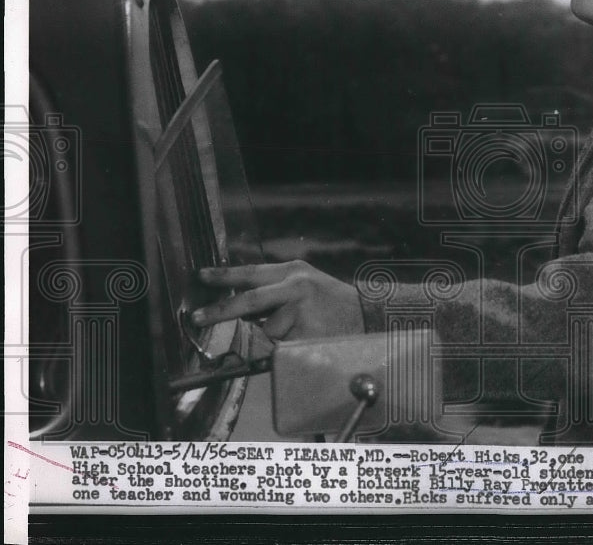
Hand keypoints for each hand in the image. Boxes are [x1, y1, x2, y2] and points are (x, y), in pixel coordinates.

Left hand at [191, 260, 363, 340]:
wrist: (370, 317)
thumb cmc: (333, 304)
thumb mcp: (306, 285)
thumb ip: (276, 290)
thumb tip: (240, 309)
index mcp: (294, 271)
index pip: (251, 273)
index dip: (223, 276)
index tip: (200, 277)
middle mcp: (296, 287)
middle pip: (249, 301)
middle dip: (219, 311)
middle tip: (196, 318)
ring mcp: (301, 311)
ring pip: (267, 331)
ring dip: (276, 336)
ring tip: (303, 330)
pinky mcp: (305, 334)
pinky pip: (281, 347)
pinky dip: (288, 348)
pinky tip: (308, 339)